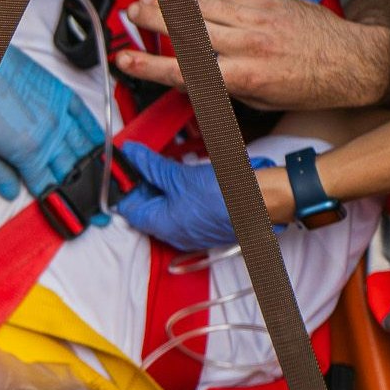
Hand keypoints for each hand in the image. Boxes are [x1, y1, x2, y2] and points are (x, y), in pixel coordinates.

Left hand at [0, 46, 103, 199]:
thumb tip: (11, 192)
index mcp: (27, 152)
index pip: (48, 185)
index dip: (61, 203)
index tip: (74, 216)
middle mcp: (48, 134)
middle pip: (70, 169)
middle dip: (85, 191)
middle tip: (100, 208)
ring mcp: (57, 112)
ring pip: (83, 145)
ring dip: (94, 166)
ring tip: (105, 182)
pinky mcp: (59, 92)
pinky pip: (84, 115)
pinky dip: (94, 132)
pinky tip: (100, 143)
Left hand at [114, 143, 278, 250]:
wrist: (266, 201)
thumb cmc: (225, 195)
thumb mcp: (180, 176)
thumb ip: (152, 166)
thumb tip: (131, 155)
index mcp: (162, 226)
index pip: (128, 209)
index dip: (123, 187)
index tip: (123, 168)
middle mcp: (176, 233)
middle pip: (148, 207)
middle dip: (144, 184)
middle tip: (143, 162)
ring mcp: (193, 230)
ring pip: (168, 207)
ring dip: (164, 186)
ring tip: (166, 166)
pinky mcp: (208, 224)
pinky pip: (187, 208)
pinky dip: (182, 192)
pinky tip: (187, 176)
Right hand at [118, 0, 389, 110]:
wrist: (355, 60)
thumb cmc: (311, 86)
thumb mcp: (261, 100)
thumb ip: (223, 87)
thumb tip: (191, 81)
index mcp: (246, 77)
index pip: (186, 71)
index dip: (149, 66)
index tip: (125, 61)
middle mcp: (249, 44)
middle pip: (188, 29)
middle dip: (153, 20)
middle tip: (130, 16)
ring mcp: (258, 18)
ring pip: (202, 6)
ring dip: (168, 1)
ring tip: (144, 0)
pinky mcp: (267, 0)